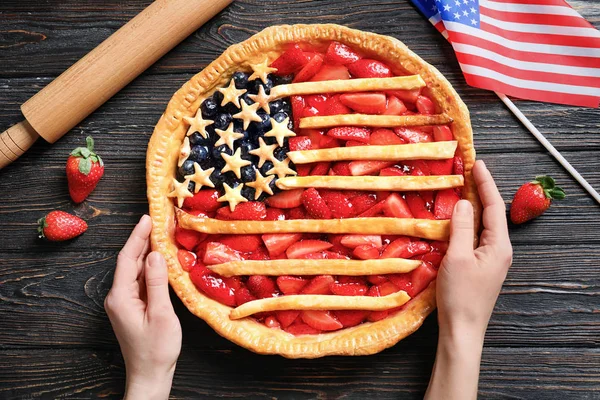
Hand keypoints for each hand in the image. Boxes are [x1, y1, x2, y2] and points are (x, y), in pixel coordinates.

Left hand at [104, 215, 181, 399]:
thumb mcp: (161, 314)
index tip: (148, 218)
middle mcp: (118, 297)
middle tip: (157, 221)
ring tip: (161, 235)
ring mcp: (125, 303)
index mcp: (120, 297)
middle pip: (129, 262)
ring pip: (135, 271)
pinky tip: (162, 261)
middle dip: (143, 241)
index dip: (137, 237)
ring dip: (147, 254)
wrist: (150, 375)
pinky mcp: (133, 307)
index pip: (126, 259)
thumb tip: (155, 255)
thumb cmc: (156, 349)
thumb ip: (157, 282)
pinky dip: (151, 269)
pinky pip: (141, 282)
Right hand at [426, 160, 512, 399]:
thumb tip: (464, 202)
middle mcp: (499, 250)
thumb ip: (461, 227)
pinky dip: (465, 224)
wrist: (462, 329)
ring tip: (459, 189)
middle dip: (479, 191)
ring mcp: (490, 259)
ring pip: (481, 225)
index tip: (477, 163)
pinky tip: (454, 220)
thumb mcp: (457, 257)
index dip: (485, 183)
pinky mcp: (480, 267)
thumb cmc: (460, 295)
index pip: (494, 206)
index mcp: (499, 245)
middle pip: (490, 214)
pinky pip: (474, 237)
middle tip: (466, 171)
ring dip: (471, 207)